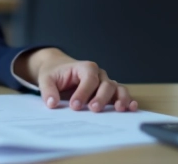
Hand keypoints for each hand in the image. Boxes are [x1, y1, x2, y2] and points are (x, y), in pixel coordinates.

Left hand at [16, 48, 137, 112]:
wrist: (58, 68)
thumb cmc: (54, 73)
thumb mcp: (46, 79)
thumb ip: (48, 90)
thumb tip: (51, 103)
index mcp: (84, 67)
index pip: (88, 79)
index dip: (83, 92)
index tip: (75, 106)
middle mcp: (99, 74)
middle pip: (106, 84)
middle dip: (101, 98)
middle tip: (93, 110)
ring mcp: (106, 82)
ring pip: (117, 88)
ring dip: (120, 99)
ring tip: (119, 109)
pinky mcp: (109, 91)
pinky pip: (122, 93)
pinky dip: (127, 100)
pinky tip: (131, 108)